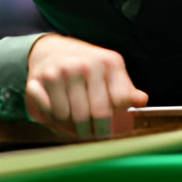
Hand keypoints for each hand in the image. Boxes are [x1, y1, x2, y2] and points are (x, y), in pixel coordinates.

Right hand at [25, 34, 147, 138]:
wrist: (51, 50)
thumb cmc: (86, 68)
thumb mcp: (110, 73)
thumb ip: (125, 90)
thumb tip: (141, 100)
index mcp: (108, 62)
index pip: (117, 104)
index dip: (114, 121)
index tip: (108, 128)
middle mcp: (85, 64)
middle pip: (94, 115)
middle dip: (92, 129)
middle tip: (89, 131)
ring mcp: (61, 70)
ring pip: (70, 117)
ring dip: (70, 124)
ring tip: (71, 115)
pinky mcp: (40, 78)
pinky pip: (50, 113)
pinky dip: (52, 117)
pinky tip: (55, 108)